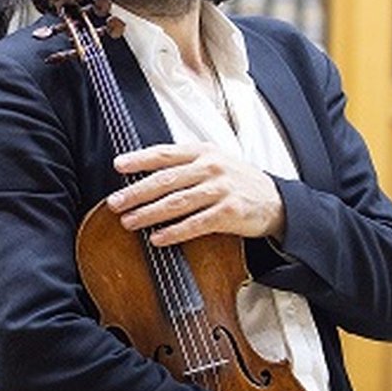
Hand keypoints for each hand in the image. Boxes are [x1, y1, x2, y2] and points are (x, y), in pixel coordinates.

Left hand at [107, 142, 284, 245]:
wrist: (276, 201)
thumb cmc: (238, 182)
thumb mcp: (214, 162)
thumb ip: (185, 164)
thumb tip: (146, 172)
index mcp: (203, 152)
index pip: (165, 154)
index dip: (140, 159)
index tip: (118, 166)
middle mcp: (211, 168)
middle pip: (166, 180)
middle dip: (137, 192)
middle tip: (114, 203)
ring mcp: (221, 190)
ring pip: (177, 202)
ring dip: (149, 213)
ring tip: (128, 222)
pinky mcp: (229, 212)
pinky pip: (196, 223)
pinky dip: (174, 232)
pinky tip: (157, 238)